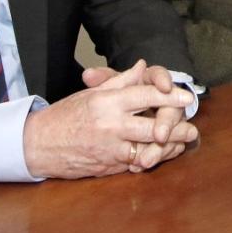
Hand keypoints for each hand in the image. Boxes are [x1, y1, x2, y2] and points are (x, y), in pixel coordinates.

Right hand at [24, 60, 197, 179]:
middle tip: (193, 125)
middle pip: (153, 126)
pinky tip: (164, 155)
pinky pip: (136, 163)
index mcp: (107, 102)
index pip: (145, 95)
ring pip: (148, 149)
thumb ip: (121, 81)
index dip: (170, 95)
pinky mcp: (109, 166)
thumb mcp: (92, 93)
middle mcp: (111, 125)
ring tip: (184, 142)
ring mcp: (110, 148)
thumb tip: (143, 66)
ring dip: (169, 147)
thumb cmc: (66, 115)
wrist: (38, 144)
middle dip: (176, 127)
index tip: (187, 96)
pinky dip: (152, 159)